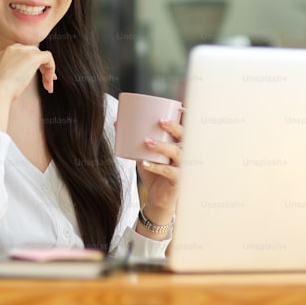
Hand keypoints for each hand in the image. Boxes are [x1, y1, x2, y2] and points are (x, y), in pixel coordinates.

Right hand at [0, 44, 55, 131]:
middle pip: (34, 53)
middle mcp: (14, 48)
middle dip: (42, 67)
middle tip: (46, 81)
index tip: (37, 76)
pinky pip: (48, 57)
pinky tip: (49, 80)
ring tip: (48, 85)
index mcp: (5, 52)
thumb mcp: (5, 76)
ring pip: (41, 55)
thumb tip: (24, 75)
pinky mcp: (33, 57)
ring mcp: (23, 51)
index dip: (32, 64)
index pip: (24, 53)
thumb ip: (13, 71)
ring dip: (47, 71)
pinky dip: (51, 67)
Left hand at [136, 116, 181, 236]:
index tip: (180, 107)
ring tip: (148, 142)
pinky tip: (146, 163)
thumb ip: (136, 139)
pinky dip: (156, 167)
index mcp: (180, 143)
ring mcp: (183, 167)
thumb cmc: (155, 171)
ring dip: (163, 146)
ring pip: (178, 153)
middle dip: (175, 127)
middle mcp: (185, 153)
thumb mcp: (146, 153)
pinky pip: (170, 172)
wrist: (158, 197)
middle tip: (161, 121)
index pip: (187, 128)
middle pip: (186, 137)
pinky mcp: (178, 180)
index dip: (188, 117)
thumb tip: (117, 123)